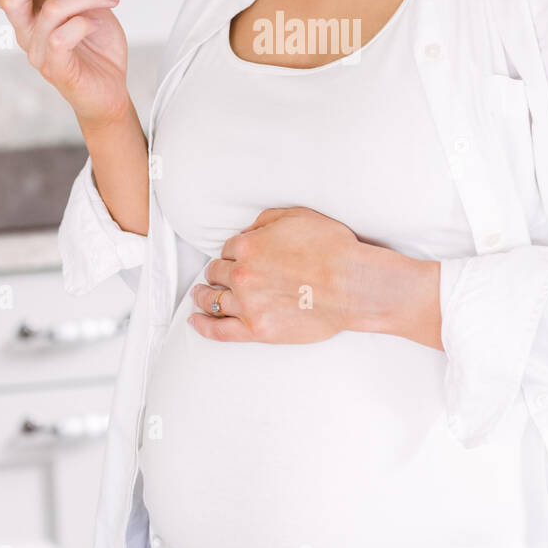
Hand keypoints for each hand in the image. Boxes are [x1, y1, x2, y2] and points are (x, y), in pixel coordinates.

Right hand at [0, 0, 129, 127]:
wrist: (111, 89)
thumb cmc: (96, 47)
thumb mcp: (89, 6)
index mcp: (27, 13)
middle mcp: (25, 31)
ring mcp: (37, 51)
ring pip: (51, 11)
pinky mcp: (54, 67)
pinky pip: (63, 35)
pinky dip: (85, 21)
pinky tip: (97, 23)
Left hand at [189, 206, 362, 343]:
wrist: (352, 285)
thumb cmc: (332, 248)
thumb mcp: (297, 217)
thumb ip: (266, 221)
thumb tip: (249, 231)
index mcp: (248, 246)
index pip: (229, 248)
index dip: (235, 252)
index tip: (239, 257)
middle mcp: (241, 274)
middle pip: (217, 272)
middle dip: (219, 272)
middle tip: (220, 275)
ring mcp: (247, 305)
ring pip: (212, 299)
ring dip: (204, 295)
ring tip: (201, 295)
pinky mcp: (256, 330)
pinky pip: (218, 330)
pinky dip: (203, 325)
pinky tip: (195, 320)